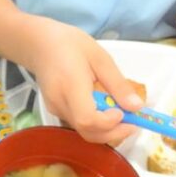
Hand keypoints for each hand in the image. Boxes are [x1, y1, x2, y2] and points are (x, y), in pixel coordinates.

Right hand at [28, 18, 142, 144]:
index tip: (124, 113)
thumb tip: (137, 107)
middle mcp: (60, 102)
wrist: (38, 43)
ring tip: (121, 114)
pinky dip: (95, 124)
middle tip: (133, 123)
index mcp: (70, 85)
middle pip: (87, 132)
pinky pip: (78, 124)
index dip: (108, 123)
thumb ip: (118, 85)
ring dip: (106, 130)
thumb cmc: (69, 44)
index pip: (87, 118)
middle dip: (113, 133)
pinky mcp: (55, 111)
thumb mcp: (100, 58)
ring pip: (84, 131)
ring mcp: (55, 109)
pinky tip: (104, 110)